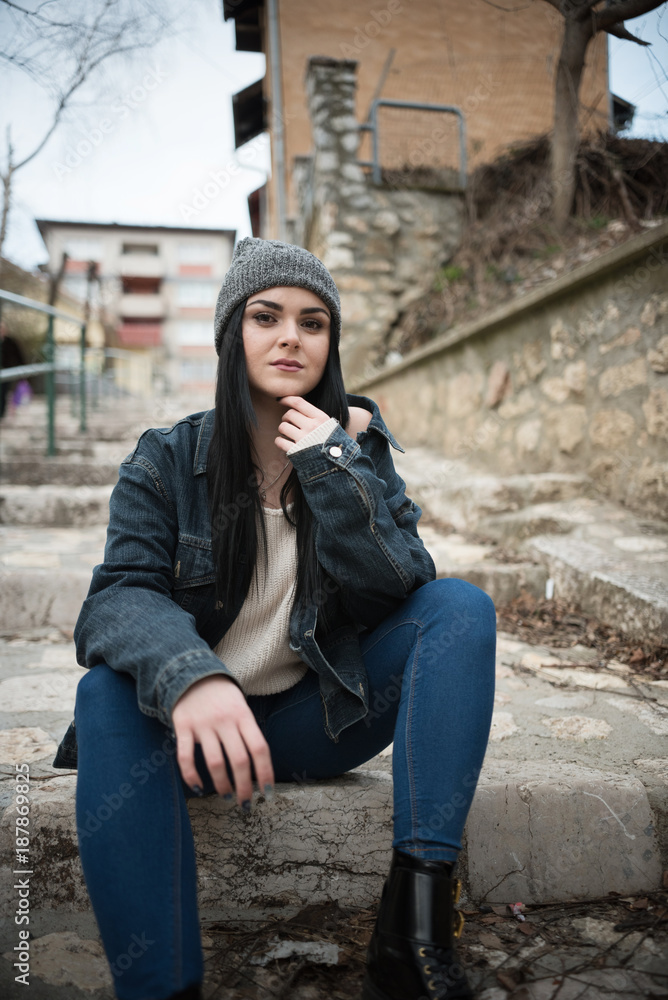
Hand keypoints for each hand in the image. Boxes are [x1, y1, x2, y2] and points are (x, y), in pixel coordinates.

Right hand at [171, 674, 273, 805]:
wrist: (193, 673)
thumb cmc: (223, 698)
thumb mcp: (241, 707)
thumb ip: (247, 732)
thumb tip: (258, 768)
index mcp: (243, 716)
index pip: (259, 748)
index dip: (266, 773)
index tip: (267, 793)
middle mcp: (225, 720)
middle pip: (239, 760)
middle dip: (244, 786)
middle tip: (245, 803)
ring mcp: (203, 724)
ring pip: (215, 763)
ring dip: (222, 785)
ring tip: (227, 796)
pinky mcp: (183, 727)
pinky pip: (186, 757)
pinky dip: (191, 776)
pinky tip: (197, 787)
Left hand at [275, 395, 330, 451]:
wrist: (337, 464)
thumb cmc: (333, 443)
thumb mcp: (330, 426)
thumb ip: (316, 416)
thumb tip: (297, 406)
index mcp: (320, 418)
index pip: (299, 402)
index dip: (287, 399)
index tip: (280, 400)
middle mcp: (311, 427)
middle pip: (289, 414)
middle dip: (286, 417)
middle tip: (289, 422)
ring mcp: (303, 439)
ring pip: (282, 427)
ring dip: (283, 429)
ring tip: (289, 433)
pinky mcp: (296, 451)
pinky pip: (280, 441)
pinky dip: (279, 441)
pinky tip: (284, 442)